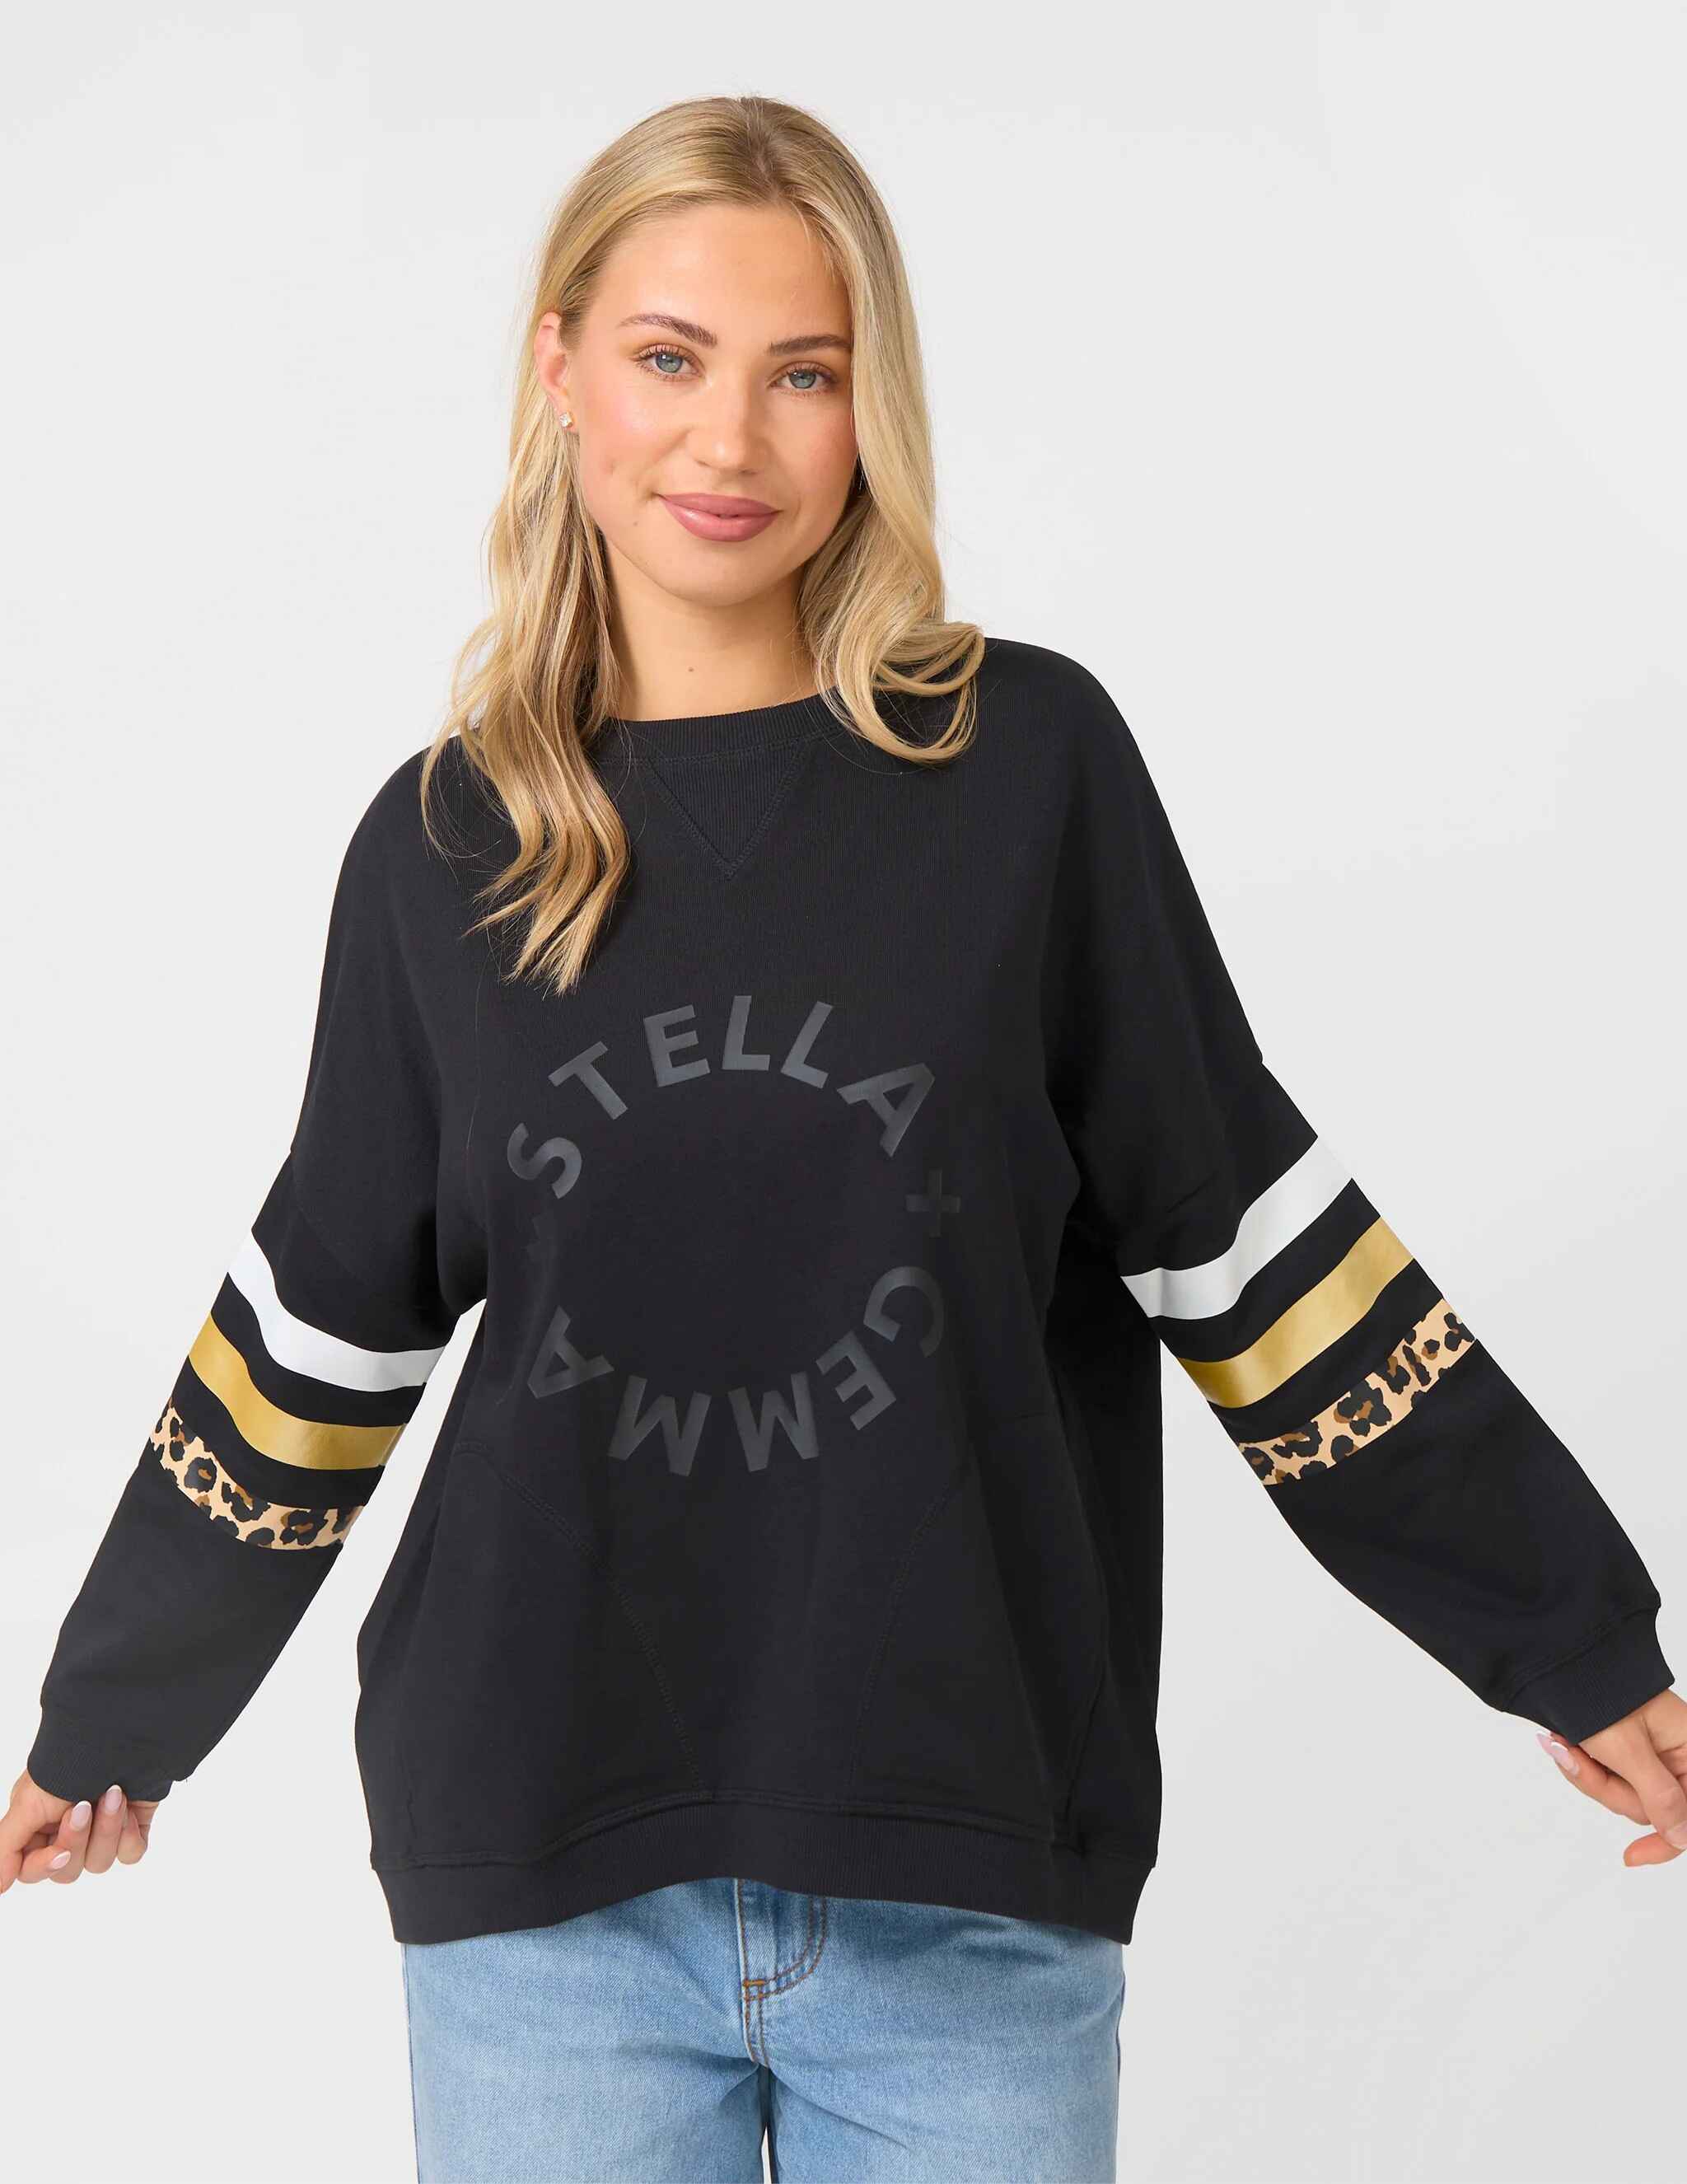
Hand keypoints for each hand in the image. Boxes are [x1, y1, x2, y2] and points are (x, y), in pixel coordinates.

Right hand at [0, 1771, 158, 1892]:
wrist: (121, 1733)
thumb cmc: (70, 1760)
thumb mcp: (27, 1802)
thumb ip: (7, 1845)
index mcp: (37, 1826)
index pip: (33, 1870)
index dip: (45, 1865)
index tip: (57, 1851)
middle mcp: (68, 1831)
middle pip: (67, 1870)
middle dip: (77, 1839)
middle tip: (84, 1805)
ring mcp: (101, 1829)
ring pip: (98, 1862)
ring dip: (106, 1829)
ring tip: (113, 1794)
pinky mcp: (132, 1826)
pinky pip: (130, 1854)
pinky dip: (129, 1834)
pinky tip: (129, 1808)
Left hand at [1537, 1686, 1686, 1864]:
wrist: (1563, 1658)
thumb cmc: (1601, 1693)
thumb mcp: (1628, 1749)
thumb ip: (1659, 1797)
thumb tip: (1683, 1838)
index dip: (1665, 1843)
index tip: (1630, 1858)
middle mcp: (1676, 1754)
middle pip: (1649, 1807)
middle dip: (1607, 1788)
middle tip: (1578, 1756)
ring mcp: (1650, 1753)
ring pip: (1623, 1795)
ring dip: (1590, 1774)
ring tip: (1567, 1744)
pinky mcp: (1626, 1751)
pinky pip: (1608, 1778)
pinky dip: (1585, 1766)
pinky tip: (1567, 1745)